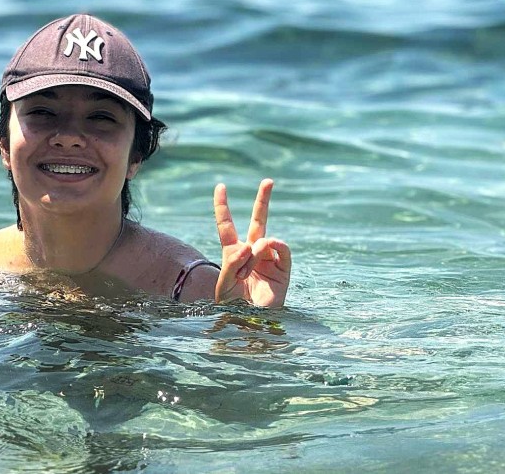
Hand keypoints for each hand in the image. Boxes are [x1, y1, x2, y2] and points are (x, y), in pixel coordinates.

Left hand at [213, 179, 291, 307]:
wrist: (251, 323)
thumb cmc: (234, 306)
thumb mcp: (224, 284)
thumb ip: (233, 262)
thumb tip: (252, 245)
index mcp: (233, 254)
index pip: (227, 225)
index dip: (223, 206)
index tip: (221, 186)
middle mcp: (252, 252)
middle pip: (258, 220)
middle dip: (263, 200)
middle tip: (268, 181)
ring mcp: (269, 259)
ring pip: (261, 240)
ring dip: (251, 256)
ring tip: (247, 274)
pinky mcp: (283, 268)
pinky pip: (280, 248)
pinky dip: (272, 247)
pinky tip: (268, 248)